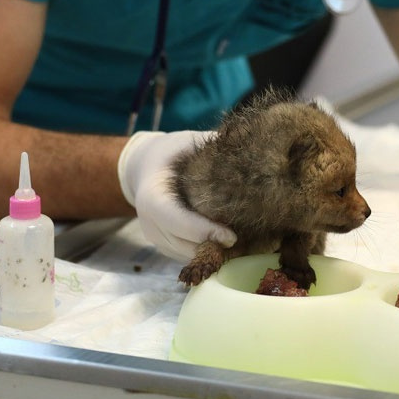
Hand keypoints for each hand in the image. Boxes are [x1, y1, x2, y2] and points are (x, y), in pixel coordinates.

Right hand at [117, 130, 236, 261]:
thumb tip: (248, 146)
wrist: (147, 167)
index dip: (204, 231)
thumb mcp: (188, 143)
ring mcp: (157, 238)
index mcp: (152, 196)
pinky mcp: (166, 247)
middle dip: (216, 247)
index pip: (177, 221)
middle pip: (185, 245)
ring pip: (189, 256)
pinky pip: (189, 256)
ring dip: (215, 253)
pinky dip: (210, 253)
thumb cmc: (173, 152)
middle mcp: (149, 223)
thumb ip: (213, 146)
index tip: (232, 236)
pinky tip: (232, 243)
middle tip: (252, 242)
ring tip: (247, 245)